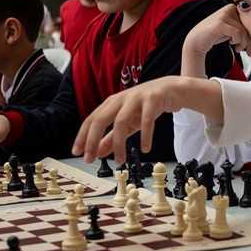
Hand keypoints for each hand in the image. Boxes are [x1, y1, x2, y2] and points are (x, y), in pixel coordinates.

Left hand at [72, 77, 187, 163]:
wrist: (173, 90)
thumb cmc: (147, 105)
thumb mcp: (128, 123)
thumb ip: (112, 138)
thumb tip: (97, 153)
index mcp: (112, 103)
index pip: (91, 120)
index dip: (82, 136)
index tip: (77, 152)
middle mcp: (121, 99)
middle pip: (101, 119)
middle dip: (92, 140)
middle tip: (90, 159)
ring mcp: (136, 97)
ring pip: (121, 121)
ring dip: (119, 143)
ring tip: (120, 160)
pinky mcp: (153, 99)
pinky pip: (147, 119)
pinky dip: (145, 135)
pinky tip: (145, 149)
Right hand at [182, 5, 250, 74]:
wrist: (197, 41)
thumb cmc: (215, 36)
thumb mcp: (232, 31)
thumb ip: (243, 30)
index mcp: (233, 8)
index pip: (249, 22)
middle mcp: (229, 8)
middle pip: (247, 26)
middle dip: (249, 42)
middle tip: (248, 52)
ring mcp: (224, 15)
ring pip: (243, 31)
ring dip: (243, 43)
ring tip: (237, 48)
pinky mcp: (220, 23)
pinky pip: (237, 33)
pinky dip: (236, 41)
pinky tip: (231, 43)